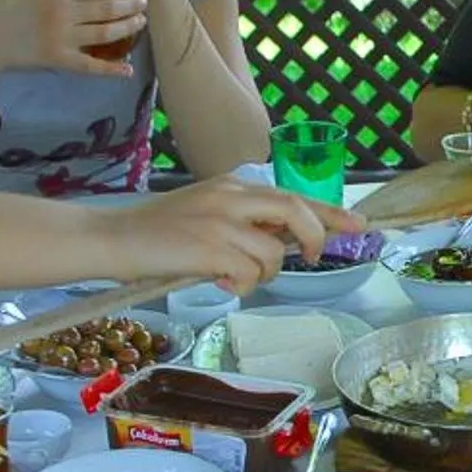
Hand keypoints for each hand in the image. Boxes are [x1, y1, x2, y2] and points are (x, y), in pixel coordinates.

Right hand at [0, 0, 147, 77]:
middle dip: (130, 5)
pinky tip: (127, 69)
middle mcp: (62, 11)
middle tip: (143, 4)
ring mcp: (62, 36)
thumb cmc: (6, 10)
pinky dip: (111, 69)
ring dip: (127, 27)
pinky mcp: (58, 59)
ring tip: (140, 22)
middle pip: (106, 7)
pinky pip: (91, 65)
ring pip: (105, 32)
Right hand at [106, 175, 356, 291]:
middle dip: (316, 237)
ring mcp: (220, 221)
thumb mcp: (206, 214)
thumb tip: (281, 244)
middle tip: (313, 257)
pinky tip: (217, 281)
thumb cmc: (157, 234)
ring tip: (233, 277)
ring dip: (263, 275)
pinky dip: (240, 286)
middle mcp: (231, 197)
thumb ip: (243, 222)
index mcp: (232, 186)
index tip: (359, 224)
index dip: (331, 211)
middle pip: (297, 211)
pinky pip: (249, 274)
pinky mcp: (208, 247)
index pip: (293, 195)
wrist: (111, 238)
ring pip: (273, 254)